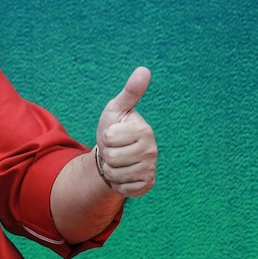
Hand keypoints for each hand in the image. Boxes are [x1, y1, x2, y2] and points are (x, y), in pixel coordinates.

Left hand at [96, 66, 157, 196]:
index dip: (105, 137)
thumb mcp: (117, 109)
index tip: (113, 135)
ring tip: (117, 161)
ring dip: (110, 169)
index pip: (110, 137)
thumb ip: (130, 92)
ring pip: (115, 174)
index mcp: (144, 131)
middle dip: (106, 154)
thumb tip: (144, 70)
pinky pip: (123, 188)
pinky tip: (122, 174)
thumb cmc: (114, 129)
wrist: (114, 155)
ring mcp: (151, 169)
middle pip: (111, 157)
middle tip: (114, 150)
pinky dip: (117, 183)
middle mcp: (152, 151)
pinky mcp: (147, 184)